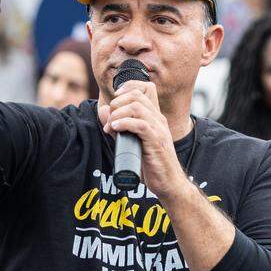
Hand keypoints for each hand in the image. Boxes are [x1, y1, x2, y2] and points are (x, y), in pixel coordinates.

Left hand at [97, 80, 188, 200]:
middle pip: (136, 96)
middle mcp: (158, 119)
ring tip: (111, 127)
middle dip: (117, 104)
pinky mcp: (156, 142)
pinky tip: (115, 129)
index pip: (144, 89)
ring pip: (137, 108)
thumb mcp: (131, 140)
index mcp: (154, 117)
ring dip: (118, 114)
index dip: (126, 88)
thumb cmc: (150, 163)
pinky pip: (140, 125)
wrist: (168, 182)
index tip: (114, 100)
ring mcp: (159, 129)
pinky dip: (124, 123)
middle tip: (109, 121)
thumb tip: (103, 110)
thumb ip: (118, 125)